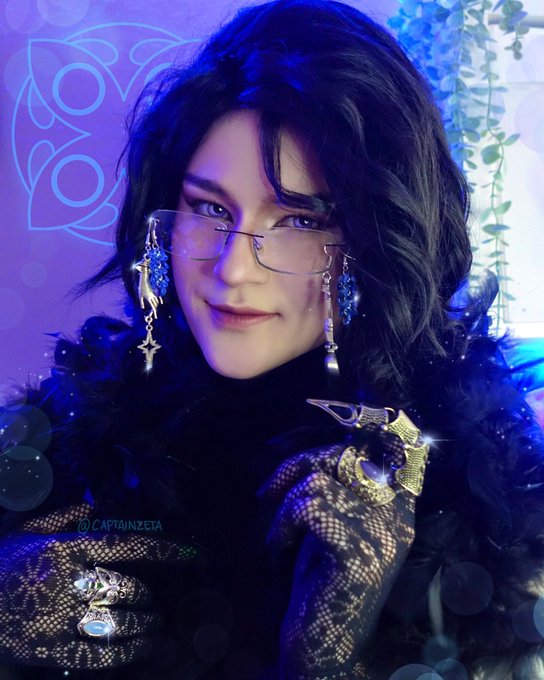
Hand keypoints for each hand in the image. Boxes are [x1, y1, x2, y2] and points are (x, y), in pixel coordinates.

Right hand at [0, 504, 195, 668]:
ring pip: (117, 622)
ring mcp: (58, 619)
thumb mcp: (29, 530)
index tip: (189, 552)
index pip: (124, 545)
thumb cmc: (2, 562)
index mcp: (65, 549)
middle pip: (125, 588)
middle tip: (154, 599)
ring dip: (145, 623)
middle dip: (147, 595)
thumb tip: (100, 505)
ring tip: (156, 622)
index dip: (160, 549)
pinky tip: (143, 647)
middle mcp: (67, 582)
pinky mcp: (48, 650)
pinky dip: (126, 652)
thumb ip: (66, 516)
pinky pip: (97, 655)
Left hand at [262, 444, 415, 679]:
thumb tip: (337, 443)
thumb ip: (343, 488)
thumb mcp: (336, 526)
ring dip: (284, 506)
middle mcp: (397, 520)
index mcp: (398, 512)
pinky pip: (307, 507)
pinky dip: (281, 525)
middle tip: (269, 492)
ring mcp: (379, 537)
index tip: (354, 426)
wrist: (320, 649)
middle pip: (347, 456)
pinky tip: (278, 552)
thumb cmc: (321, 583)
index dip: (375, 431)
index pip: (397, 453)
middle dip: (299, 464)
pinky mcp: (355, 554)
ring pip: (319, 481)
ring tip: (279, 539)